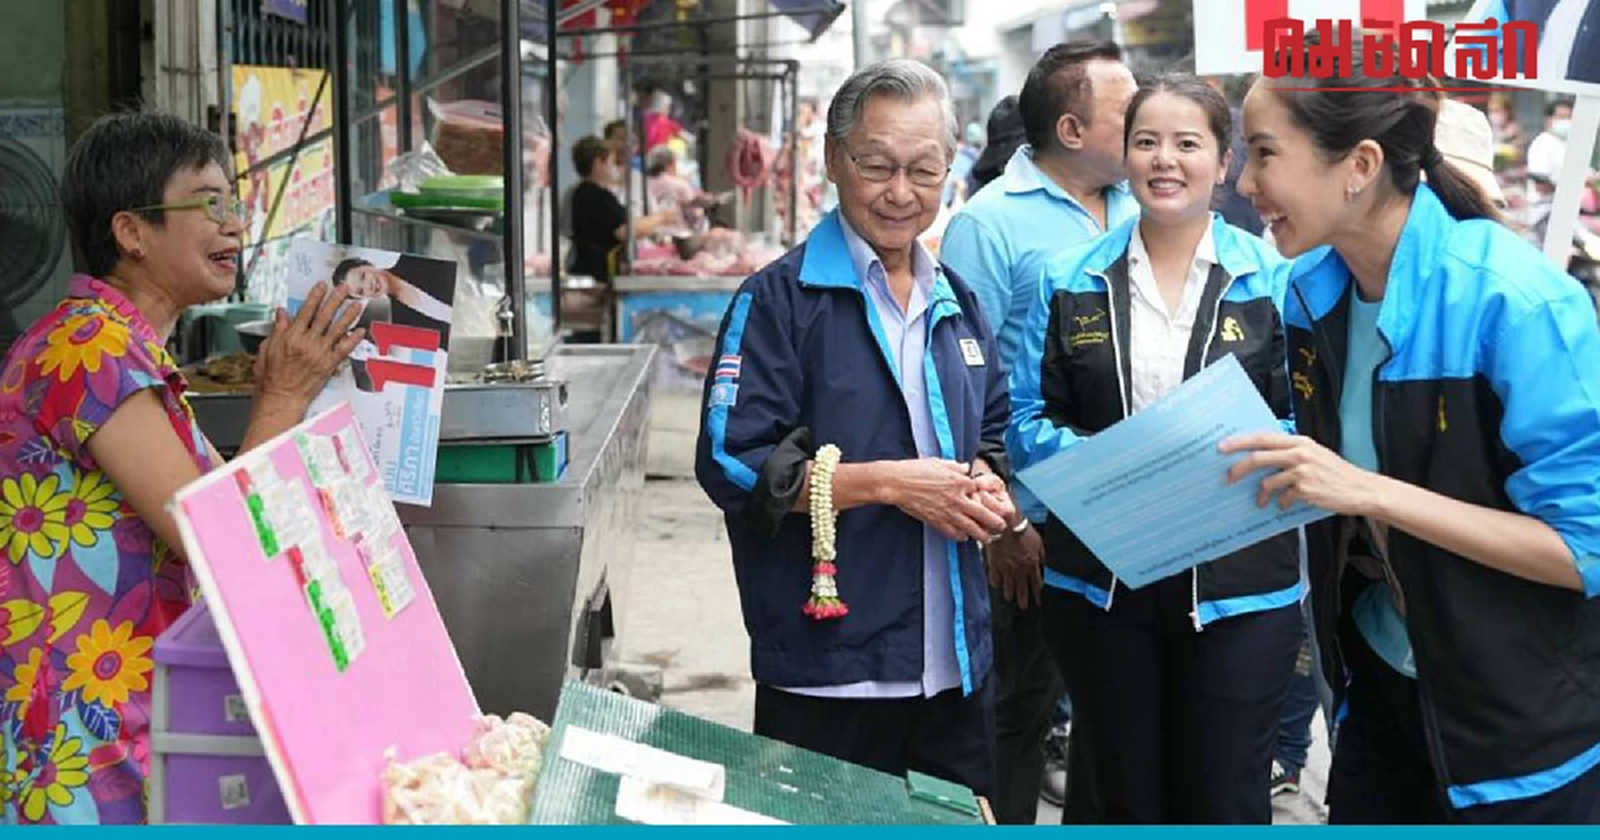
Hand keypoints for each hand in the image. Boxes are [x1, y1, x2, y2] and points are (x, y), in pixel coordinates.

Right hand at [253, 282, 364, 408]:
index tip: (322, 286)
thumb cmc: (272, 377)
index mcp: (291, 336)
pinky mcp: (328, 365)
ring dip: (348, 315)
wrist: (281, 397)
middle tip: (344, 288)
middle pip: (324, 316)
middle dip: (335, 300)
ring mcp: (319, 353)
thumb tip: (281, 313)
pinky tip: (360, 331)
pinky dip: (353, 339)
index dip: (315, 297)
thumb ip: (277, 329)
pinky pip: (344, 349)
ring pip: (337, 330)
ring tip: (356, 304)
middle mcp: (307, 343)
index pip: (305, 311)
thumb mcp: (267, 348)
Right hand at [883, 459, 1007, 542]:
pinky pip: (953, 533)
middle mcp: (958, 499)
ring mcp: (948, 512)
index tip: (988, 501)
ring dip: (982, 535)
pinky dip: (961, 537)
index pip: (980, 492)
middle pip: (984, 514)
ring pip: (972, 528)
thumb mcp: (939, 462)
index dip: (985, 497)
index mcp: (960, 482)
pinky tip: (964, 538)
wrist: (897, 484)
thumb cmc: (916, 470)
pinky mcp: (937, 522)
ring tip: (988, 539)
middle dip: (995, 522)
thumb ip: (955, 466)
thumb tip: (965, 468)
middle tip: (1001, 527)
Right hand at [987, 523, 1043, 608]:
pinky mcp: (994, 566)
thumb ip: (1040, 557)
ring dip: (1010, 594)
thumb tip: (1042, 566)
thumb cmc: (1022, 530)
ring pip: (1008, 587)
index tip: (1037, 600)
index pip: (1036, 584)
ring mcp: (1007, 569)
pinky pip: (995, 579)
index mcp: (1032, 564)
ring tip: (1009, 598)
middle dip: (1023, 600)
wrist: (1006, 525)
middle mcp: (1020, 570)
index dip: (1037, 594)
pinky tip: (997, 586)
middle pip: (1022, 590)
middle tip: (1023, 607)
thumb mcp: (1039, 543)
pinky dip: (996, 583)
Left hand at [1220, 432, 1382, 515]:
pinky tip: (1285, 505)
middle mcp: (1300, 453)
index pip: (1262, 436)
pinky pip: (1282, 497)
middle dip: (1238, 468)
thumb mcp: (1314, 454)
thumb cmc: (1335, 473)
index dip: (1240, 441)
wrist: (1361, 489)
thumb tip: (1261, 457)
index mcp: (1299, 441)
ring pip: (1267, 481)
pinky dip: (1280, 503)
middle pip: (1258, 457)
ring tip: (1260, 501)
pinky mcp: (1306, 489)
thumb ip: (1290, 452)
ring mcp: (1303, 471)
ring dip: (1260, 494)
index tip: (1222, 447)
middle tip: (1227, 478)